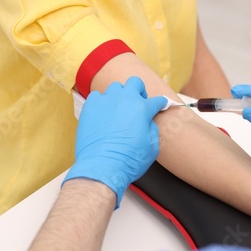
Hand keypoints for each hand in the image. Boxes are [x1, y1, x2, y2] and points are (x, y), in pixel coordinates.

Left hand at [63, 76, 166, 206]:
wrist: (102, 167)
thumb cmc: (128, 161)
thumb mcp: (152, 148)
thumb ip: (152, 129)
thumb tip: (148, 121)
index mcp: (142, 109)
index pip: (157, 101)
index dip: (160, 103)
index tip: (160, 105)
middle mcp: (124, 100)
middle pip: (135, 83)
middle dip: (139, 91)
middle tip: (138, 104)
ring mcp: (105, 101)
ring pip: (115, 88)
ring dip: (120, 96)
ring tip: (118, 110)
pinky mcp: (90, 107)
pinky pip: (97, 97)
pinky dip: (102, 103)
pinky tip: (103, 115)